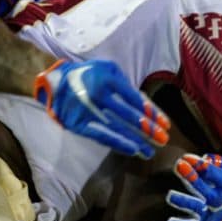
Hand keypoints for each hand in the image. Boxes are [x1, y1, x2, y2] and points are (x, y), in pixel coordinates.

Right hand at [34, 59, 169, 157]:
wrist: (56, 83)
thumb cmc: (88, 75)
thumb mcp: (107, 69)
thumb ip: (125, 84)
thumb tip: (143, 104)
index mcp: (108, 78)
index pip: (135, 99)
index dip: (152, 113)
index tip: (165, 124)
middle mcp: (99, 94)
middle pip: (129, 115)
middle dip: (148, 129)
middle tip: (163, 140)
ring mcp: (88, 110)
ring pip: (117, 128)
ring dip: (136, 141)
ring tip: (150, 151)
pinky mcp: (80, 124)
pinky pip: (101, 135)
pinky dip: (117, 143)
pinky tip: (132, 150)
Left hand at [164, 154, 221, 220]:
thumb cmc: (220, 180)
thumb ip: (217, 161)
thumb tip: (205, 159)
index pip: (213, 174)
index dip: (200, 165)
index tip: (186, 157)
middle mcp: (217, 200)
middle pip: (204, 191)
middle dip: (191, 178)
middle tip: (179, 165)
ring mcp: (208, 213)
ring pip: (196, 208)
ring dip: (183, 201)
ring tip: (170, 195)